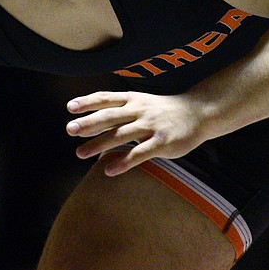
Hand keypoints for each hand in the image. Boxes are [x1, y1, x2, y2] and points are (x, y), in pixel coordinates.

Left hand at [65, 91, 205, 174]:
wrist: (199, 112)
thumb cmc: (163, 110)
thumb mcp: (141, 103)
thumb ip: (119, 112)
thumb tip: (90, 126)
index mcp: (132, 100)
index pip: (106, 98)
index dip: (88, 102)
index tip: (70, 107)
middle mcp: (139, 111)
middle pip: (110, 116)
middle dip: (88, 123)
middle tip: (70, 130)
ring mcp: (151, 126)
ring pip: (121, 134)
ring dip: (98, 144)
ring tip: (80, 153)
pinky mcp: (162, 142)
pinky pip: (139, 153)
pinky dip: (123, 162)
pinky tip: (109, 170)